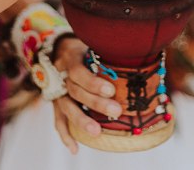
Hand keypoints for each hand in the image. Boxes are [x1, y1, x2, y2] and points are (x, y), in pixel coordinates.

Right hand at [51, 38, 121, 153]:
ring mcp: (57, 91)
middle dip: (95, 103)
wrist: (60, 50)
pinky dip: (66, 135)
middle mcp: (61, 76)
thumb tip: (137, 60)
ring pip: (66, 107)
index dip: (93, 82)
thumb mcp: (92, 45)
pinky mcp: (56, 104)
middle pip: (75, 91)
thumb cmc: (84, 49)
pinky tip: (75, 149)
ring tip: (97, 132)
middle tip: (115, 111)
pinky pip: (58, 121)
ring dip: (81, 120)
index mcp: (71, 59)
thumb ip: (107, 53)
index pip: (78, 71)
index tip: (111, 90)